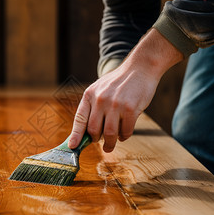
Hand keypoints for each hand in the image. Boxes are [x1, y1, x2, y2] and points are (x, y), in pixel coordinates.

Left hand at [68, 29, 183, 151]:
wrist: (140, 68)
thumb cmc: (119, 82)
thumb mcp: (100, 89)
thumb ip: (93, 107)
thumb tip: (86, 132)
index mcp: (90, 95)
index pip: (79, 118)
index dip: (76, 135)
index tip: (73, 146)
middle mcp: (100, 99)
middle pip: (94, 130)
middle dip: (95, 141)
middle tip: (99, 143)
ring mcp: (115, 104)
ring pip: (109, 133)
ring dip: (110, 143)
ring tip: (110, 146)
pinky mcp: (130, 108)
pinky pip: (125, 131)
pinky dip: (124, 136)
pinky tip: (123, 135)